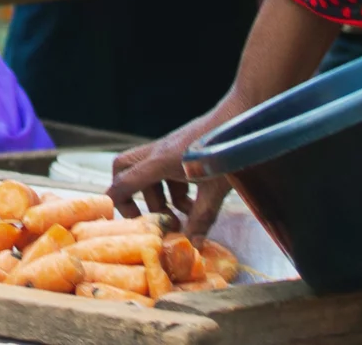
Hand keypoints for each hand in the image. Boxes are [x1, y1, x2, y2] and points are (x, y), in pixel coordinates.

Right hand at [106, 102, 238, 236]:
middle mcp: (158, 153)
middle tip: (151, 218)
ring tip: (182, 220)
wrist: (243, 115)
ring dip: (161, 199)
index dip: (118, 206)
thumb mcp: (215, 190)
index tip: (132, 226)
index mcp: (159, 161)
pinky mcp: (181, 150)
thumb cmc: (228, 150)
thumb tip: (191, 247)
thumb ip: (201, 219)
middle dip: (132, 197)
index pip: (122, 183)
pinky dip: (175, 191)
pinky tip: (196, 205)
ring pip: (149, 175)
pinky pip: (166, 172)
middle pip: (124, 170)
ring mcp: (169, 149)